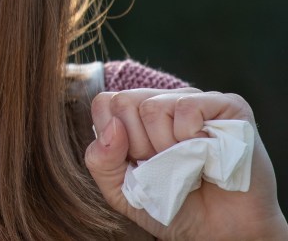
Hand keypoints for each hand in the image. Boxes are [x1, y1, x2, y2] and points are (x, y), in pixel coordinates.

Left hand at [85, 88, 287, 239]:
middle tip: (166, 167)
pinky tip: (207, 154)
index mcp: (137, 116)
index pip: (105, 103)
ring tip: (187, 164)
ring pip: (152, 107)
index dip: (115, 139)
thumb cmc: (172, 207)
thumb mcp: (122, 192)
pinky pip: (187, 108)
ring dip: (166, 149)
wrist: (221, 234)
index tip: (138, 163)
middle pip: (125, 102)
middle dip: (139, 146)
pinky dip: (191, 138)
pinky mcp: (228, 106)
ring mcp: (196, 100)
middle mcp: (165, 101)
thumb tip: (113, 126)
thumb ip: (101, 161)